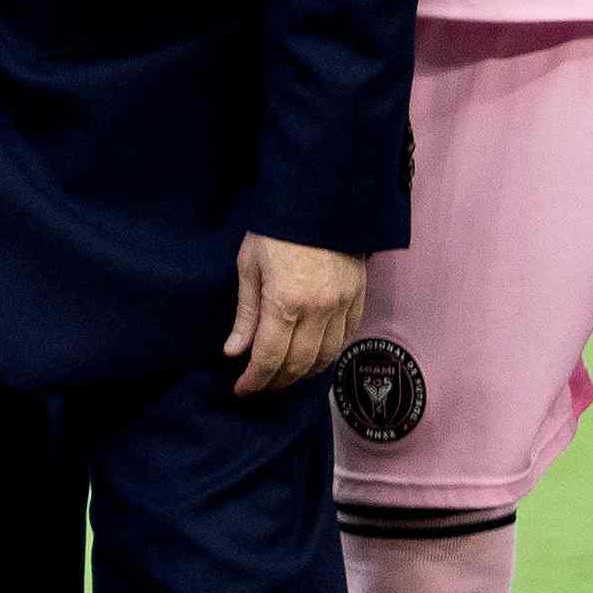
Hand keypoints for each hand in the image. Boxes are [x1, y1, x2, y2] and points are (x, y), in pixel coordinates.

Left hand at [224, 232, 367, 397]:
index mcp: (285, 303)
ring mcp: (343, 305)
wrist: (321, 201)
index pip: (269, 358)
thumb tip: (234, 352)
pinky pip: (346, 338)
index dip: (255, 380)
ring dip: (304, 374)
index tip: (242, 390)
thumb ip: (246, 315)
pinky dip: (328, 355)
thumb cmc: (276, 231)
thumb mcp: (249, 267)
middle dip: (277, 382)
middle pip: (299, 364)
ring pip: (326, 356)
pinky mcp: (359, 298)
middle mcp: (319, 310)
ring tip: (283, 377)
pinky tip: (312, 358)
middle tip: (260, 387)